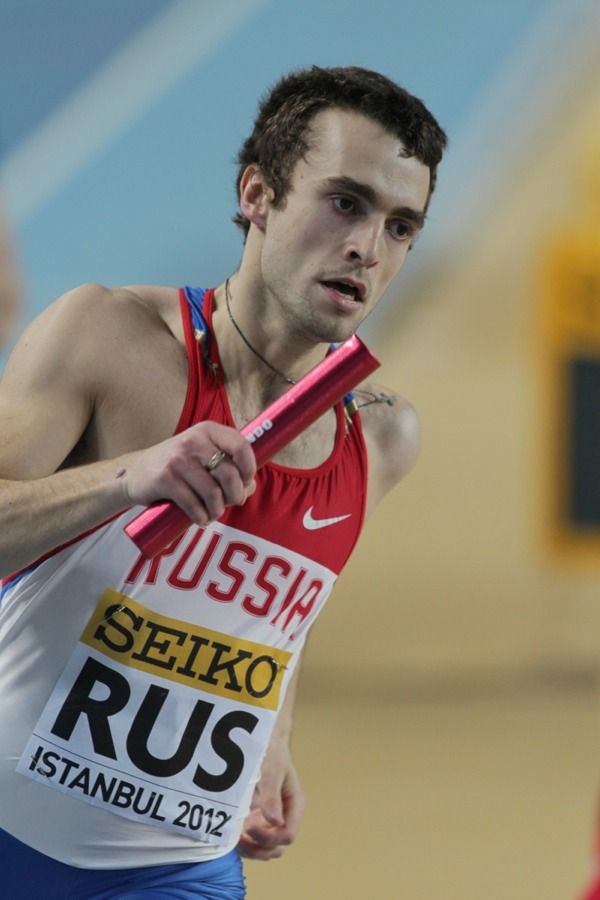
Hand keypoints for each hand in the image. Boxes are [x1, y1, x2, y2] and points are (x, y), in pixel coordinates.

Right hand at [121, 420, 255, 524]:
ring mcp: (179, 459)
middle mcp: (194, 441)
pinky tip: (200, 518)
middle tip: (229, 503)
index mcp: (208, 430)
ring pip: (213, 493)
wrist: (136, 473)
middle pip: (230, 475)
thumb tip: (249, 487)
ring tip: (213, 513)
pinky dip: (201, 517)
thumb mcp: (202, 455)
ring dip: (217, 510)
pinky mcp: (165, 479)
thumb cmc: (178, 466)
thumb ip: (228, 466)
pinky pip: (194, 505)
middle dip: (235, 496)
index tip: (245, 483)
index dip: (249, 470)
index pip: (241, 447)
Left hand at [237, 738, 304, 860]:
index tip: (248, 826)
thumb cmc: (272, 750)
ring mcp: (272, 817)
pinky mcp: (259, 815)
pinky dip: (246, 841)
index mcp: (294, 805)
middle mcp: (285, 814)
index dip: (269, 837)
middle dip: (260, 849)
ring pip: (267, 846)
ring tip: (235, 841)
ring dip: (252, 849)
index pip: (287, 834)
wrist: (263, 739)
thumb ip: (272, 796)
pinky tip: (233, 834)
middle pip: (278, 846)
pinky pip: (255, 838)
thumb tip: (274, 822)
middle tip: (240, 840)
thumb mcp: (272, 770)